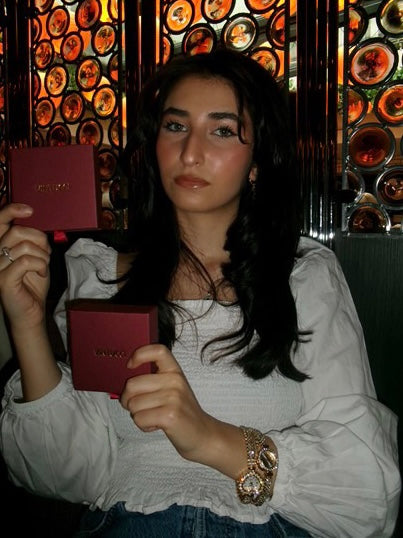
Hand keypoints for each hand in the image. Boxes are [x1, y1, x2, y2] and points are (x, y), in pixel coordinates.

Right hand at [0, 203, 50, 329]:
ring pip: (24, 246)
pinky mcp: (3, 280)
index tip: (29, 210)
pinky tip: (42, 274)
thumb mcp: (36, 256)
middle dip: (39, 240)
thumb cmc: (33, 284)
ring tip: (43, 266)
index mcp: (0, 246)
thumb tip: (35, 223)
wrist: (32, 311)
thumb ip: (33, 240)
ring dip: (42, 256)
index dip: (11, 210)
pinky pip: (26, 261)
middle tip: (45, 254)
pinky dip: (40, 266)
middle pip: (16, 232)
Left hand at [120, 344, 215, 461]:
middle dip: (127, 400)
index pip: (158, 350)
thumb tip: (126, 385)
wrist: (202, 434)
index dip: (139, 355)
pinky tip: (156, 425)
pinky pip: (139, 418)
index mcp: (175, 371)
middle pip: (132, 384)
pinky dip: (142, 425)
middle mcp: (175, 381)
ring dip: (137, 415)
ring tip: (152, 416)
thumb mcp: (173, 389)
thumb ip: (154, 381)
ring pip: (133, 404)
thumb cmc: (181, 412)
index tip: (130, 366)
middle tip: (138, 407)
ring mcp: (173, 398)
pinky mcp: (169, 415)